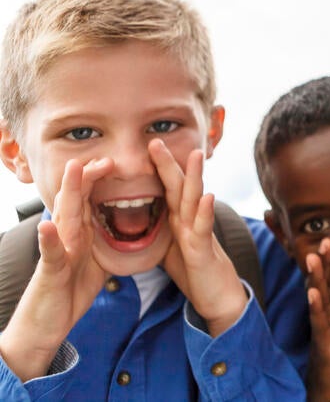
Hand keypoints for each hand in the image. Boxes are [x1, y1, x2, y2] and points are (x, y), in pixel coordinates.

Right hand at [0, 159, 109, 381]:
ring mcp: (57, 251)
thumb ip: (107, 244)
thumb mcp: (96, 263)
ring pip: (63, 218)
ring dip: (68, 194)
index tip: (117, 162)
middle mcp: (67, 237)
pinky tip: (48, 226)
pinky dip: (49, 240)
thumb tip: (130, 230)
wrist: (47, 325)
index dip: (101, 180)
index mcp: (80, 234)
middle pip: (77, 200)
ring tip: (73, 171)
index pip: (90, 199)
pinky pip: (51, 254)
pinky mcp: (51, 271)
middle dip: (88, 177)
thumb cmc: (69, 292)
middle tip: (103, 156)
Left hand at [153, 141, 246, 336]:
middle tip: (156, 140)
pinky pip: (203, 229)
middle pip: (179, 187)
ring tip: (195, 154)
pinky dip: (205, 212)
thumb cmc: (194, 272)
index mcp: (179, 220)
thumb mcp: (170, 249)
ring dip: (195, 177)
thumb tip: (136, 223)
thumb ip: (160, 231)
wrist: (218, 296)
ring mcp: (199, 234)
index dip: (158, 169)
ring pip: (195, 201)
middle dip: (169, 164)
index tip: (146, 147)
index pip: (167, 189)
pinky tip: (207, 196)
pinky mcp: (203, 251)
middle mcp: (190, 221)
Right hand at [304, 238, 329, 401]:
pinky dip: (315, 306)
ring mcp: (322, 321)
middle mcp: (327, 306)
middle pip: (325, 279)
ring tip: (313, 258)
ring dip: (315, 276)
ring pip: (318, 295)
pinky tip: (312, 293)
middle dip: (325, 259)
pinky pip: (318, 319)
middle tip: (326, 238)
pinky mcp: (322, 337)